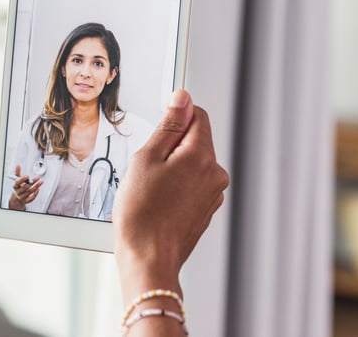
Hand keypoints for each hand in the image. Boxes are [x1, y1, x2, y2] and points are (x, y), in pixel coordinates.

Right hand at [8, 165, 42, 210]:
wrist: (17, 197)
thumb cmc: (19, 187)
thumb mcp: (17, 180)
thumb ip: (18, 172)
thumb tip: (18, 165)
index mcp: (15, 186)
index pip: (17, 183)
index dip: (22, 179)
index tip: (27, 176)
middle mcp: (18, 191)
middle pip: (24, 187)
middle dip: (31, 182)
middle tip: (37, 177)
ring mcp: (22, 196)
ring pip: (29, 192)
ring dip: (36, 187)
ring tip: (41, 182)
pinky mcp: (26, 201)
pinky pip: (31, 198)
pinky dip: (35, 194)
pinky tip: (38, 189)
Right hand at [113, 89, 228, 302]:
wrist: (148, 259)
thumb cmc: (142, 214)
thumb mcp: (147, 158)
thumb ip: (168, 125)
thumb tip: (182, 98)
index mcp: (202, 155)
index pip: (197, 114)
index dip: (174, 116)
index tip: (157, 130)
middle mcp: (214, 173)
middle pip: (195, 140)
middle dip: (170, 146)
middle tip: (147, 166)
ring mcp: (212, 194)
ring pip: (191, 163)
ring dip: (172, 167)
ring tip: (150, 188)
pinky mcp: (206, 209)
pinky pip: (191, 184)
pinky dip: (176, 186)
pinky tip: (158, 201)